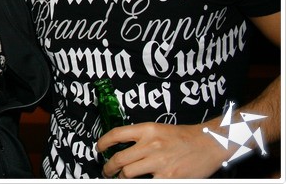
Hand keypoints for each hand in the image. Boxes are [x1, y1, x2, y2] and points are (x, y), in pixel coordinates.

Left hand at [97, 122, 227, 178]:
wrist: (208, 144)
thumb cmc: (184, 137)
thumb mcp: (159, 129)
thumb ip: (141, 137)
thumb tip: (122, 148)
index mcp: (147, 130)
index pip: (116, 134)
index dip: (103, 143)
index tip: (99, 148)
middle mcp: (150, 145)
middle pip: (119, 159)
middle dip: (108, 168)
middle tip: (106, 170)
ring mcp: (159, 162)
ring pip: (128, 174)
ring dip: (120, 178)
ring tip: (119, 178)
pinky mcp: (168, 177)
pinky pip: (147, 183)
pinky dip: (140, 182)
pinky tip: (140, 181)